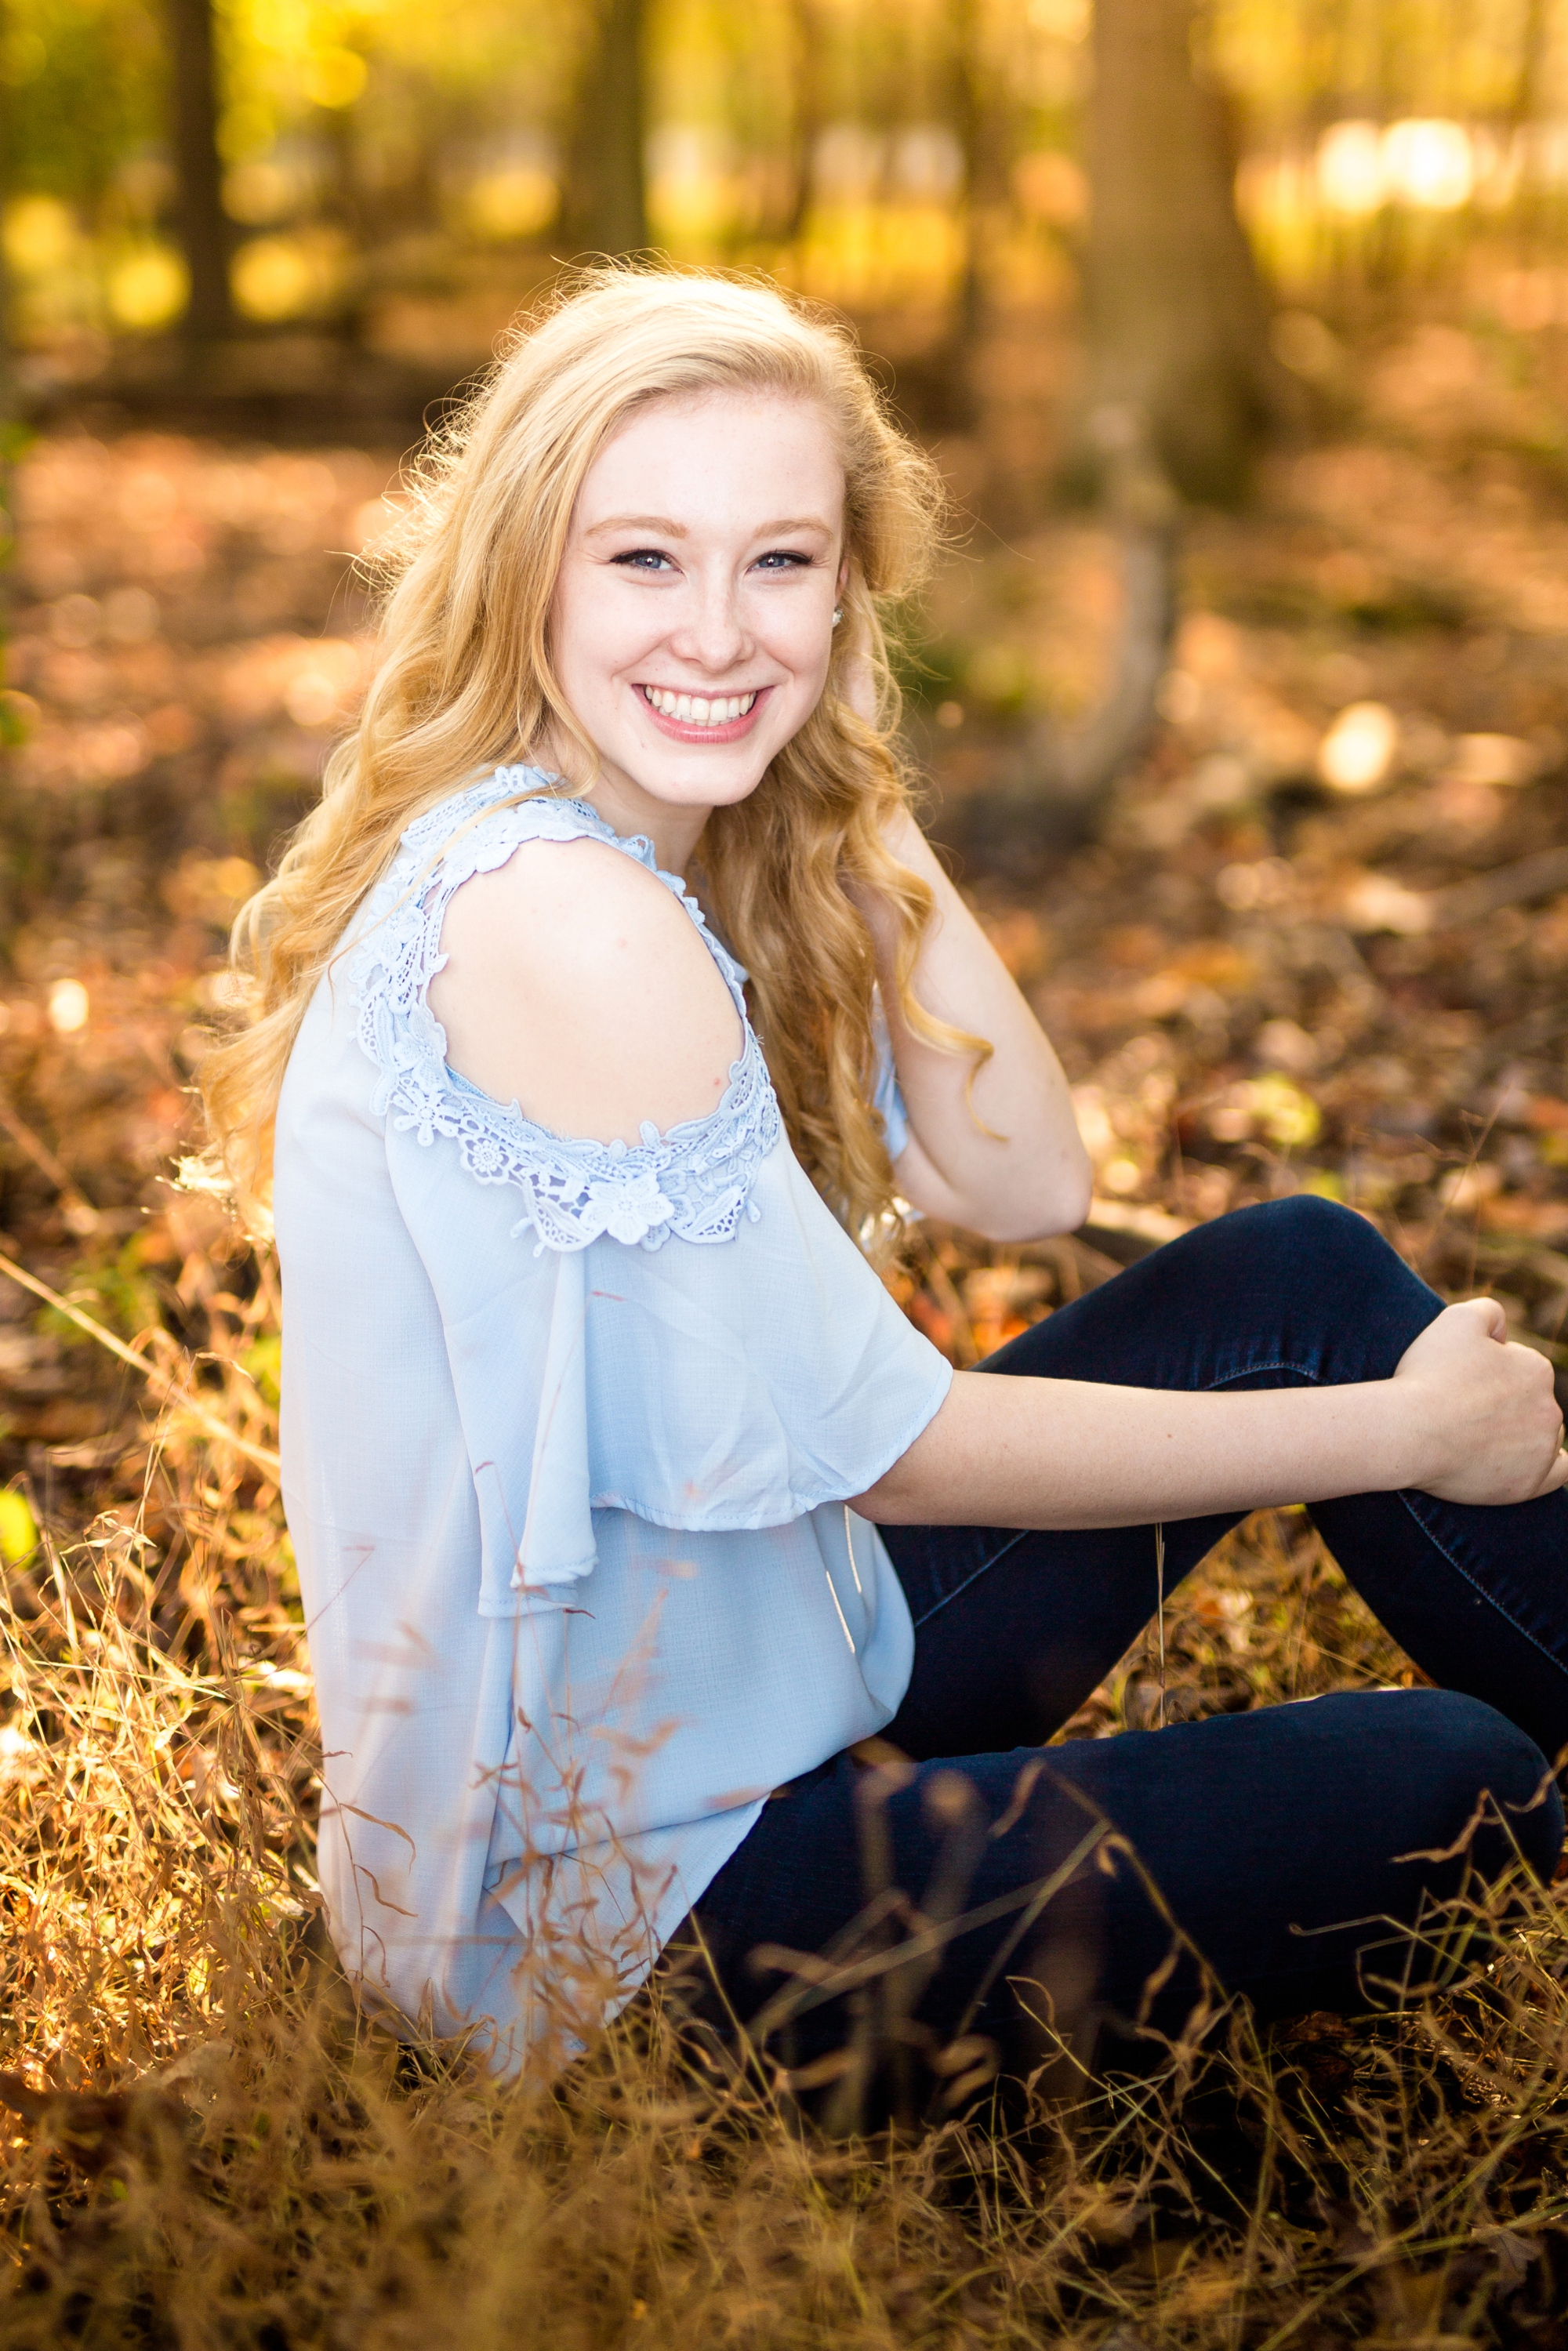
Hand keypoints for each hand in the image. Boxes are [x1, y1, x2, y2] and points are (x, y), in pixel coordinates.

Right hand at [1393, 1299, 1567, 1504]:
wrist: (1408, 1432)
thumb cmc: (1429, 1375)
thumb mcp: (1456, 1319)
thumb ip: (1489, 1312)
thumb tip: (1502, 1332)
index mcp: (1537, 1369)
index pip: (1520, 1368)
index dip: (1486, 1373)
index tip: (1458, 1383)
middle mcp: (1550, 1408)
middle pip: (1532, 1403)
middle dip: (1505, 1404)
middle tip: (1461, 1412)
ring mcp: (1542, 1449)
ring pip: (1543, 1436)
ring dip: (1522, 1434)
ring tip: (1478, 1439)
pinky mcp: (1531, 1484)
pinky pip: (1557, 1474)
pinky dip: (1546, 1467)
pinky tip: (1527, 1463)